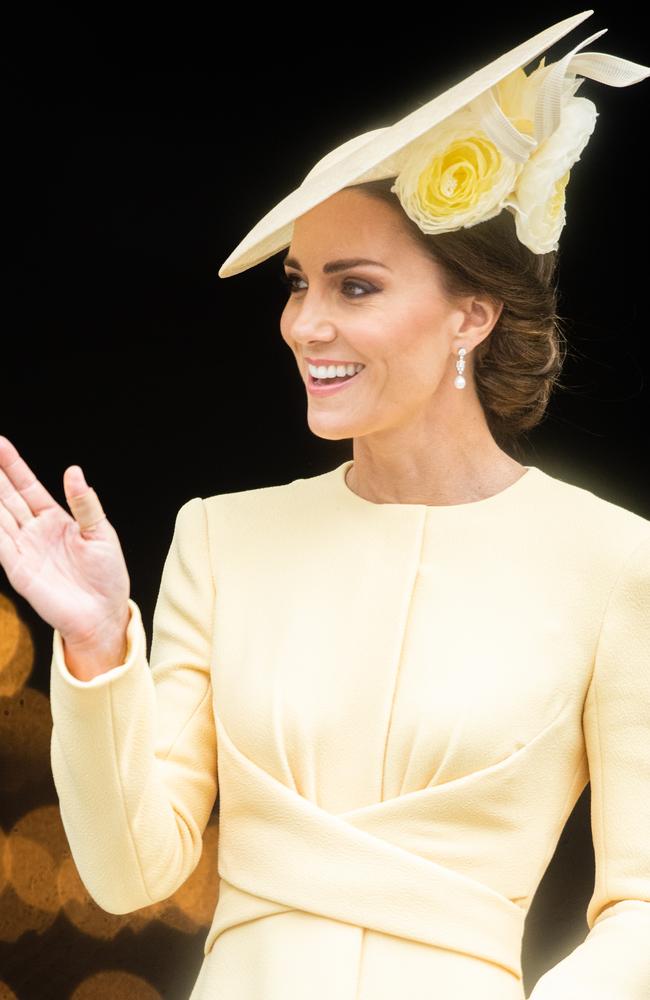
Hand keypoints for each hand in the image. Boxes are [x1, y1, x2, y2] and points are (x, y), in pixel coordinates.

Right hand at [0, 435, 130, 645]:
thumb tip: (74, 472)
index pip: (29, 487)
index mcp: (57, 520)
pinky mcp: (18, 569)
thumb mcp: (101, 534)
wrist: (103, 615)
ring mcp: (24, 549)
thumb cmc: (107, 577)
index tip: (0, 444)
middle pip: (8, 497)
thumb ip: (85, 504)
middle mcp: (36, 532)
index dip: (14, 467)